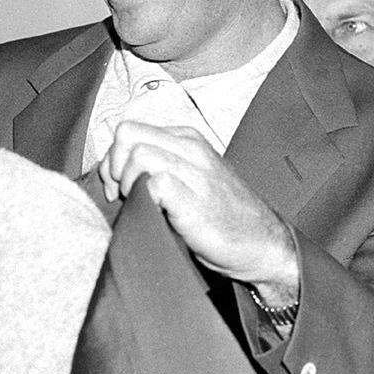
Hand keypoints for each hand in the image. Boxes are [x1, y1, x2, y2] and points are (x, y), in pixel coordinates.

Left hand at [98, 121, 299, 304]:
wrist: (261, 243)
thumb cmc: (221, 217)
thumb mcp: (191, 178)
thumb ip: (159, 166)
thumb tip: (112, 175)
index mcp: (188, 140)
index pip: (130, 130)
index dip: (113, 158)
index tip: (115, 187)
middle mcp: (191, 149)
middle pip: (127, 135)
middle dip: (113, 166)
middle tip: (120, 194)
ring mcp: (195, 173)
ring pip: (137, 154)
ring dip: (125, 182)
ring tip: (137, 204)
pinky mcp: (195, 201)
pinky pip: (155, 183)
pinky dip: (144, 198)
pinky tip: (152, 214)